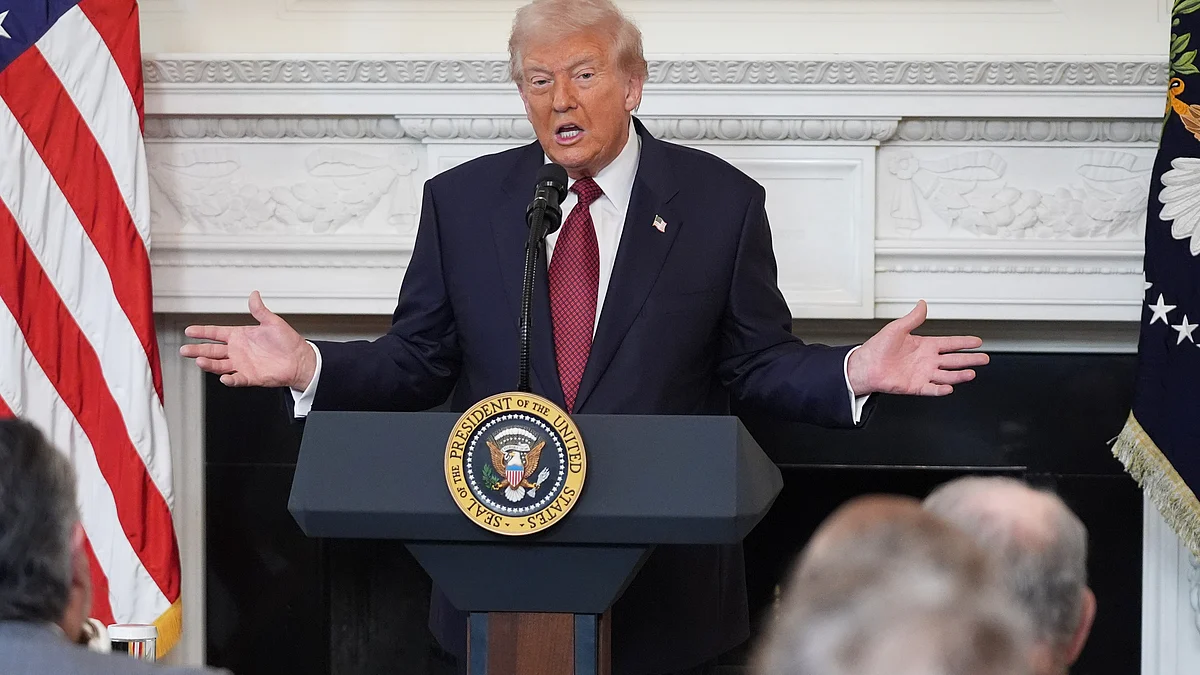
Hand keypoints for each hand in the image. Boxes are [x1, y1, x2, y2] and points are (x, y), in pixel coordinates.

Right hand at [180, 291, 315, 389]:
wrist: (300, 360)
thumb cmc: (288, 342)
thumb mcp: (273, 322)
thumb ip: (260, 310)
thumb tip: (254, 295)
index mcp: (240, 336)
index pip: (216, 333)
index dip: (202, 332)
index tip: (189, 330)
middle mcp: (238, 351)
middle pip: (212, 351)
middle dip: (197, 350)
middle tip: (184, 349)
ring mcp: (242, 364)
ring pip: (219, 365)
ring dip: (209, 364)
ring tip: (199, 360)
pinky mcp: (250, 377)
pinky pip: (237, 379)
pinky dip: (230, 379)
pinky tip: (224, 378)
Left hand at [846, 300, 987, 396]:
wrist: (865, 366)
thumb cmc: (877, 348)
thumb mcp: (896, 328)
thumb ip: (912, 318)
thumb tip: (922, 304)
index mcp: (925, 345)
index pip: (950, 343)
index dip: (964, 342)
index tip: (977, 342)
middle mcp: (927, 360)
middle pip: (954, 360)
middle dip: (970, 359)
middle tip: (984, 358)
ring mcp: (923, 374)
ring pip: (947, 375)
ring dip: (959, 375)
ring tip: (971, 373)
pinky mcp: (916, 386)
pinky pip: (932, 389)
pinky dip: (941, 389)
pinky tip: (949, 387)